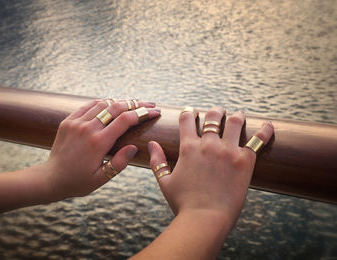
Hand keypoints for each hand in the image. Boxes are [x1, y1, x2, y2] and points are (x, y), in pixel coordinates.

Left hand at [44, 99, 159, 200]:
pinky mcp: (68, 121)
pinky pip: (88, 106)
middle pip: (116, 107)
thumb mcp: (101, 178)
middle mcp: (87, 128)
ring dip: (120, 102)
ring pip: (103, 103)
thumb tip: (134, 147)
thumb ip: (119, 163)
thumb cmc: (78, 182)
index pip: (125, 120)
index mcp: (98, 143)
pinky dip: (103, 103)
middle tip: (150, 104)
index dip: (143, 113)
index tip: (155, 112)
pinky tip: (112, 104)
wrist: (50, 178)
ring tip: (134, 104)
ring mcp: (76, 122)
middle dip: (136, 104)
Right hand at [148, 107, 273, 225]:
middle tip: (218, 112)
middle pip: (213, 116)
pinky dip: (265, 130)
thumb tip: (151, 144)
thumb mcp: (165, 182)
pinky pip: (258, 140)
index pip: (187, 120)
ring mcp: (228, 151)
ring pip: (234, 122)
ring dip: (236, 116)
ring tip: (238, 115)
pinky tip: (269, 125)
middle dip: (215, 111)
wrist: (204, 219)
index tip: (191, 111)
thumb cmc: (183, 203)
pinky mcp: (245, 160)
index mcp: (188, 147)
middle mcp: (208, 144)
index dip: (188, 113)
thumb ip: (157, 161)